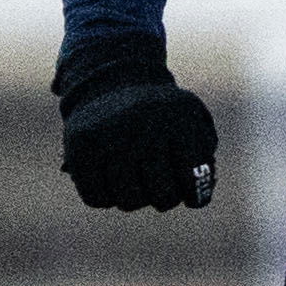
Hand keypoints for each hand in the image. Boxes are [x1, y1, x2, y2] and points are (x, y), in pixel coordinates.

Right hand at [54, 31, 217, 211]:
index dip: (196, 195)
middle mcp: (144, 124)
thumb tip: (198, 199)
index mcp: (180, 118)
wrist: (112, 84)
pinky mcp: (80, 145)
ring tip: (136, 180)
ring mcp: (110, 134)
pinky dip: (106, 198)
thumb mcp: (194, 125)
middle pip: (161, 196)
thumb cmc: (162, 117)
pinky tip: (111, 180)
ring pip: (128, 202)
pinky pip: (96, 198)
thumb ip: (205, 162)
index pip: (194, 180)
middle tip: (161, 187)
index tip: (193, 195)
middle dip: (165, 199)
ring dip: (135, 199)